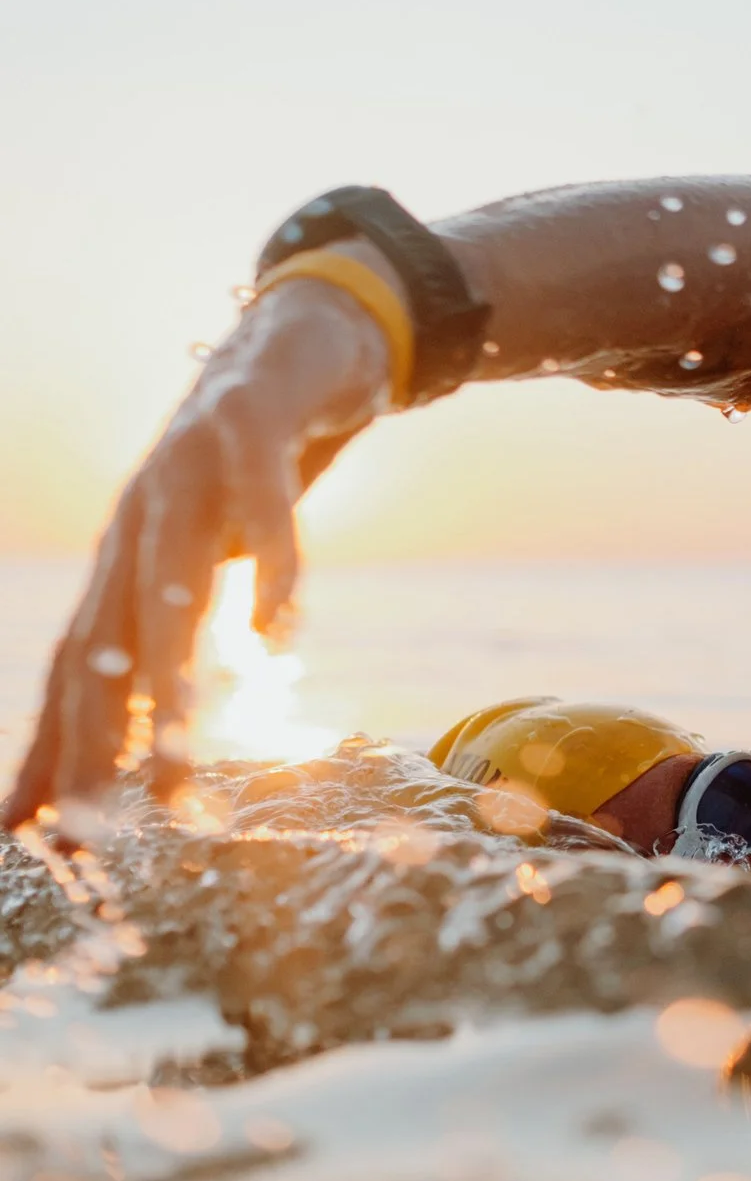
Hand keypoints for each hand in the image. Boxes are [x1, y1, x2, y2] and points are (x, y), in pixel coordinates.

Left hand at [3, 271, 389, 833]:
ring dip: (172, 675)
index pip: (74, 670)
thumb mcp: (204, 560)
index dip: (51, 749)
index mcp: (123, 560)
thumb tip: (165, 722)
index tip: (35, 835)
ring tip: (178, 756)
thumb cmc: (244, 473)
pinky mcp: (250, 430)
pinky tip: (280, 636)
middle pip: (106, 642)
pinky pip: (265, 511)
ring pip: (170, 586)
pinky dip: (271, 575)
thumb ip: (180, 628)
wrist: (287, 345)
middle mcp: (137, 521)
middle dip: (95, 739)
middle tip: (94, 826)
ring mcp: (188, 471)